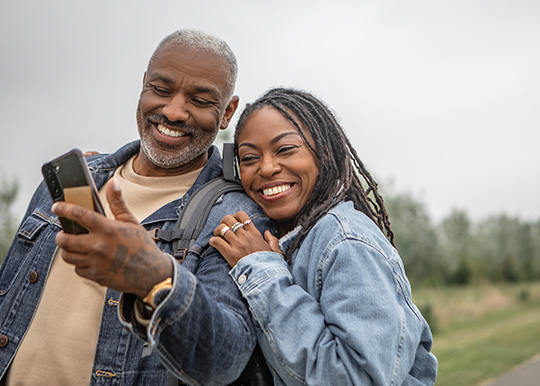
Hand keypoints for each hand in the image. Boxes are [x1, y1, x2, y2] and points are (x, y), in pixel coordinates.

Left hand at [53, 177, 172, 296]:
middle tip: (65, 233)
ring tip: (76, 246)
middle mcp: (99, 246)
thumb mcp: (131, 221)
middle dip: (61, 235)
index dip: (64, 209)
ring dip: (68, 250)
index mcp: (108, 229)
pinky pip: (77, 269)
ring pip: (68, 256)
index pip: (79, 215)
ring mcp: (96, 263)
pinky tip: (88, 259)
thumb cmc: (143, 246)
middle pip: (64, 240)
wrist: (153, 274)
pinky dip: (80, 264)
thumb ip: (118, 202)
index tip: (57, 206)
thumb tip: (113, 182)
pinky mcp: (96, 276)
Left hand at [209, 211, 280, 267]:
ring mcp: (237, 244)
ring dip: (217, 230)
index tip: (233, 220)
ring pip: (222, 228)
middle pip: (229, 219)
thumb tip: (267, 233)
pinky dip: (213, 241)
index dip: (235, 215)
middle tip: (222, 226)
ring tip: (217, 234)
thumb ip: (272, 240)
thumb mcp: (276, 251)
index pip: (242, 216)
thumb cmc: (270, 265)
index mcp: (255, 234)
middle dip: (224, 221)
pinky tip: (214, 243)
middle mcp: (245, 236)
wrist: (264, 277)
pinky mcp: (230, 254)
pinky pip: (217, 241)